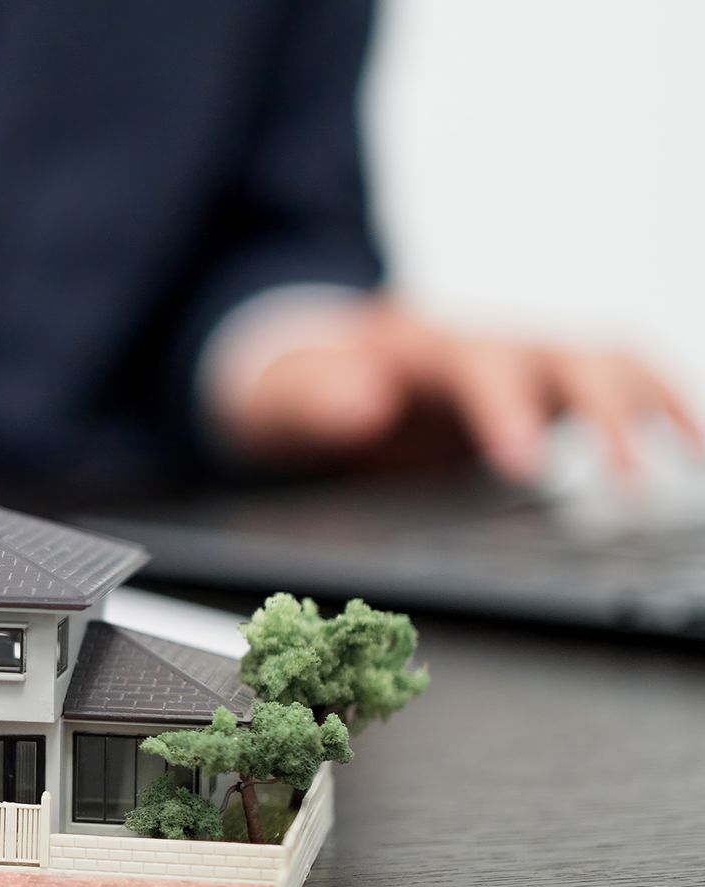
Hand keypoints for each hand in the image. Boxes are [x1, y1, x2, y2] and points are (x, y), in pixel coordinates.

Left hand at [213, 301, 701, 482]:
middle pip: (566, 355)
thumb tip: (363, 403)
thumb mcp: (282, 396)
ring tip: (691, 463)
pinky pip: (618, 385)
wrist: (308, 370)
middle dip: (603, 413)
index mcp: (424, 344)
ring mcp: (523, 360)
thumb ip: (314, 399)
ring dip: (654, 406)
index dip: (508, 412)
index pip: (481, 367)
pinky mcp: (544, 386)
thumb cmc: (298, 388)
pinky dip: (663, 410)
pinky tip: (694, 451)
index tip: (526, 464)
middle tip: (624, 485)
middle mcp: (486, 342)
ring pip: (609, 362)